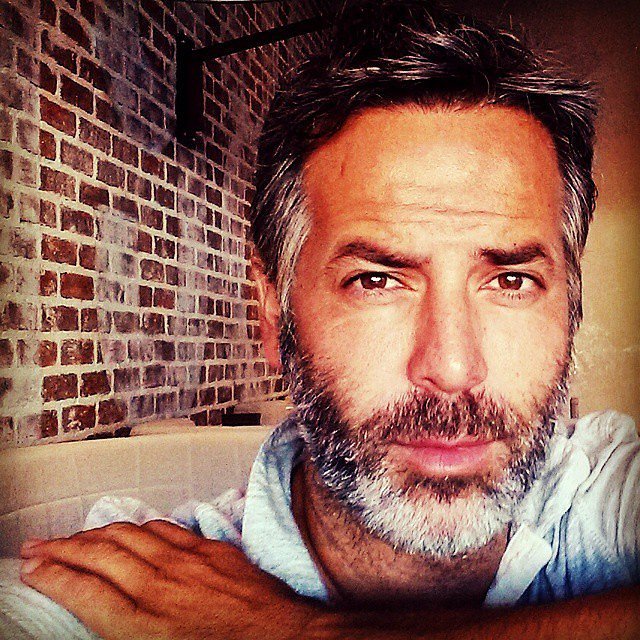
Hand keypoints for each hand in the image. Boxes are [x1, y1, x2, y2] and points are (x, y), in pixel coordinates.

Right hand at [20, 521, 317, 639]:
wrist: (282, 639)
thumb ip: (128, 632)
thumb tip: (106, 613)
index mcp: (142, 625)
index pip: (82, 590)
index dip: (52, 575)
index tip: (32, 569)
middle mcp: (158, 587)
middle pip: (98, 556)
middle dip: (61, 548)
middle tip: (37, 546)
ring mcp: (185, 561)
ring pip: (127, 535)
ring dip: (95, 533)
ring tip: (73, 536)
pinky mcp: (208, 548)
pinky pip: (163, 528)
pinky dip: (137, 527)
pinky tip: (126, 529)